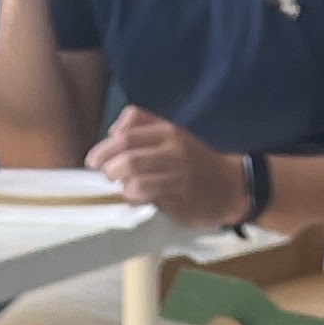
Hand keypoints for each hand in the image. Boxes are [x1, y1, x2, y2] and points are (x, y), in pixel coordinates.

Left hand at [89, 106, 249, 227]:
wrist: (231, 186)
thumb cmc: (196, 163)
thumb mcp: (173, 136)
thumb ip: (143, 126)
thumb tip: (113, 130)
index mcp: (167, 131)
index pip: (128, 133)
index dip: (104, 147)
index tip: (92, 161)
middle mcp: (171, 149)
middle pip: (128, 152)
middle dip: (109, 166)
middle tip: (106, 176)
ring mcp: (175, 173)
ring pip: (135, 173)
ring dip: (120, 182)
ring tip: (120, 188)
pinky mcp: (179, 196)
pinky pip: (147, 193)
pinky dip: (133, 196)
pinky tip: (134, 199)